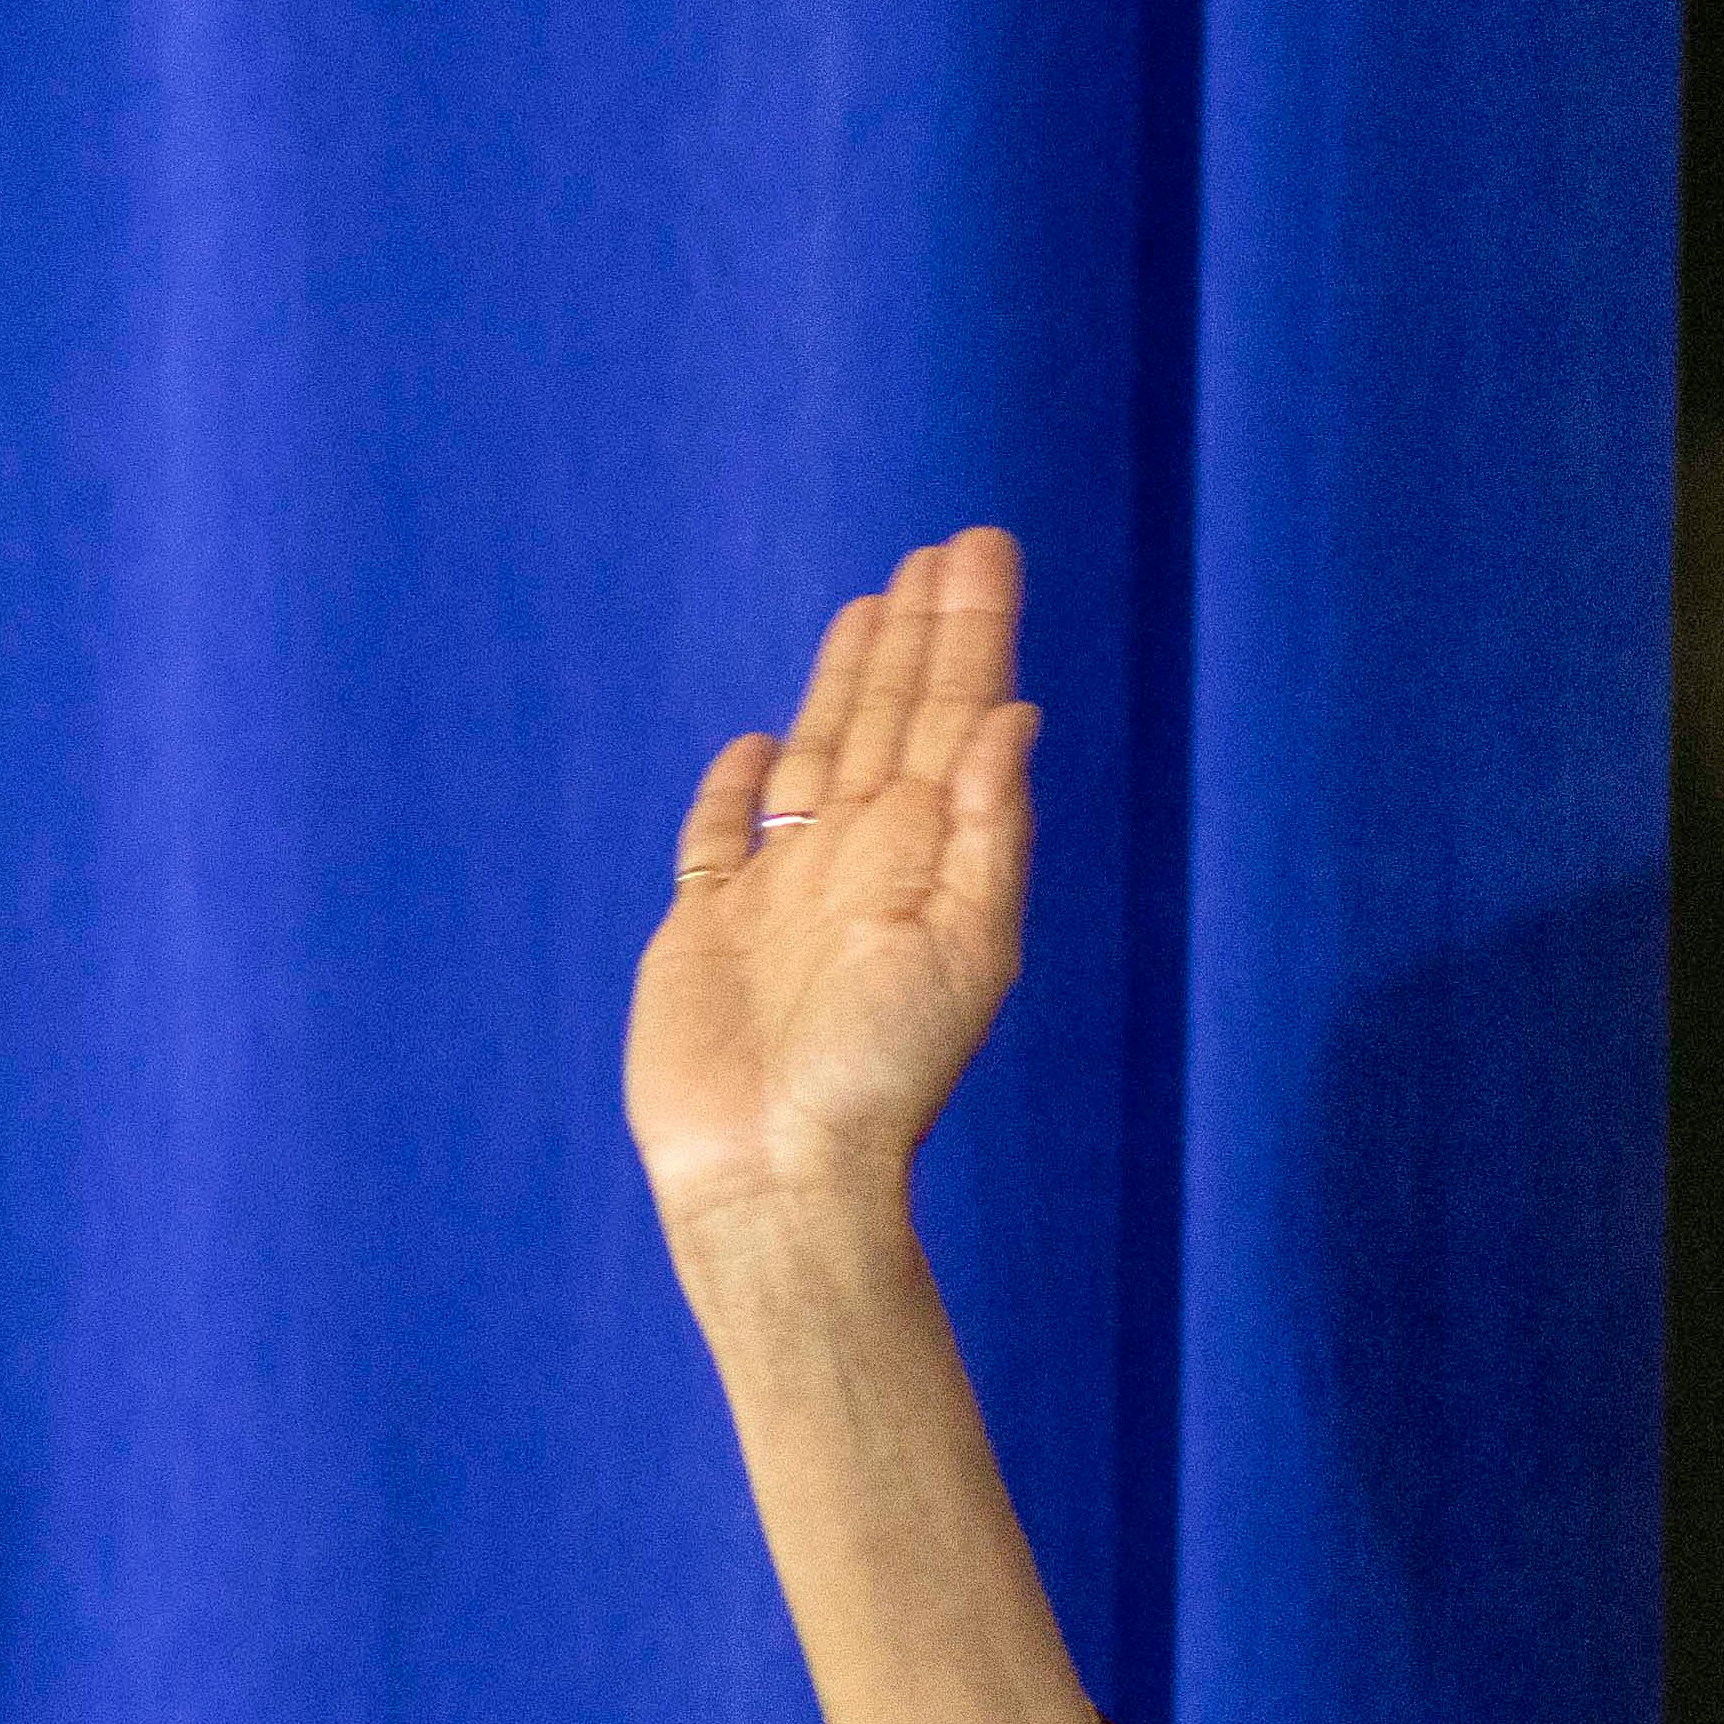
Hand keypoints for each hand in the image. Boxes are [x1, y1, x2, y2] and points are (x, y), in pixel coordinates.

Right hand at [629, 532, 1044, 1233]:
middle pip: (895, 716)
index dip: (970, 632)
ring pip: (819, 754)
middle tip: (949, 546)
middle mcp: (859, 860)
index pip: (955, 714)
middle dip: (922, 631)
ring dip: (849, 681)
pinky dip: (738, 787)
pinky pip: (721, 836)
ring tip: (876, 607)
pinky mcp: (705, 931)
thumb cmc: (879, 1081)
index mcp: (922, 855)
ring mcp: (782, 893)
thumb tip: (1018, 716)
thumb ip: (988, 831)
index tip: (982, 549)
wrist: (776, 1177)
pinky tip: (762, 741)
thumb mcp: (964, 951)